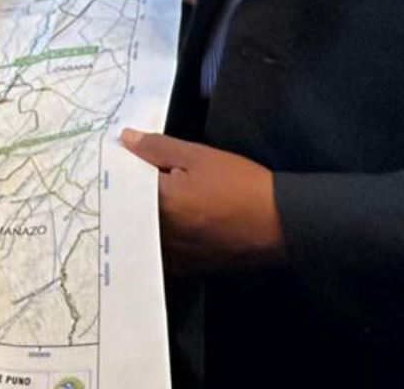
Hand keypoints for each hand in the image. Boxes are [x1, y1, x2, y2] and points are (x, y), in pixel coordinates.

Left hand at [120, 129, 284, 273]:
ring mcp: (173, 254)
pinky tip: (173, 219)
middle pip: (129, 211)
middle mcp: (159, 235)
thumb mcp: (199, 156)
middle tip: (138, 174)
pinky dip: (160, 234)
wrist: (282, 224)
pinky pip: (161, 249)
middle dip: (129, 193)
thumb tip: (125, 139)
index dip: (121, 171)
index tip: (123, 159)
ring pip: (143, 231)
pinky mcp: (188, 265)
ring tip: (155, 196)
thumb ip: (157, 148)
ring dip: (142, 215)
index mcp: (158, 205)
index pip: (122, 186)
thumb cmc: (241, 186)